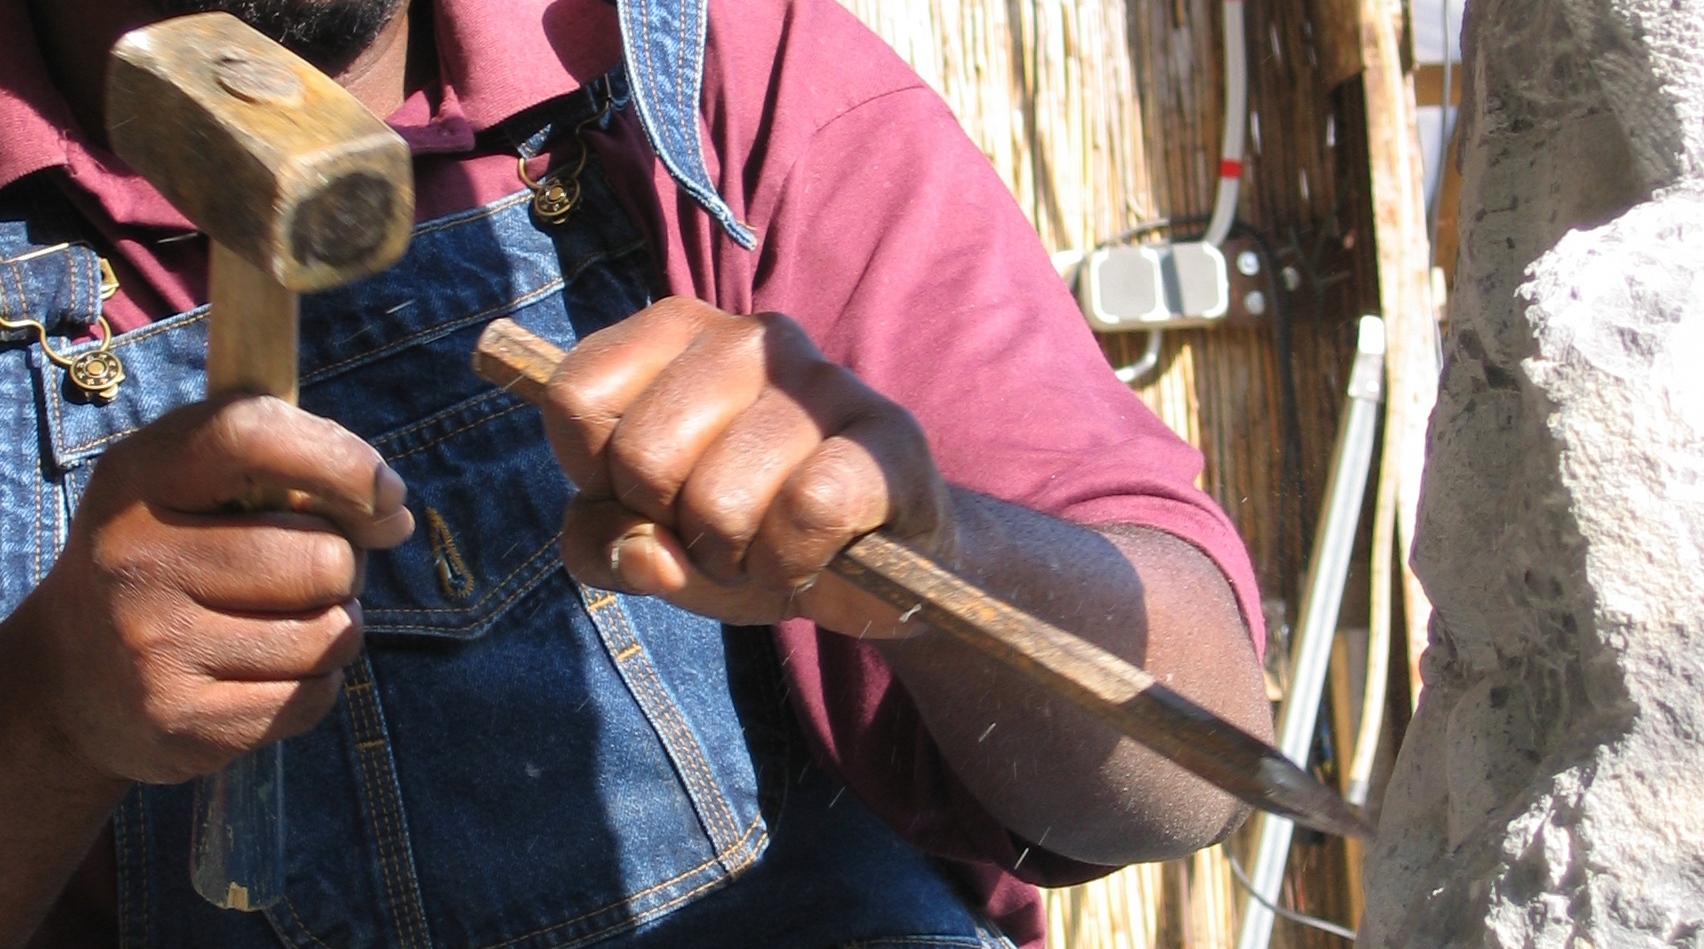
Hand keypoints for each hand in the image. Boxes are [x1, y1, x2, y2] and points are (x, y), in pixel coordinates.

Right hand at [11, 396, 413, 786]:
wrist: (70, 675)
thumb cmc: (172, 558)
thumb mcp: (196, 488)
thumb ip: (294, 473)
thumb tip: (393, 514)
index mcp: (141, 476)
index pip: (250, 436)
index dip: (341, 460)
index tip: (387, 493)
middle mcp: (137, 557)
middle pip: (324, 558)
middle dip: (342, 569)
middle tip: (297, 577)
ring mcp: (153, 646)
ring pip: (330, 635)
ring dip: (333, 630)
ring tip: (279, 623)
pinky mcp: (180, 722)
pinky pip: (313, 697)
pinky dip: (313, 685)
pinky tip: (264, 672)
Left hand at [542, 297, 953, 634]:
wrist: (872, 565)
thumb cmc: (743, 531)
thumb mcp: (648, 541)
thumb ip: (600, 544)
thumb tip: (647, 553)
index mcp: (675, 333)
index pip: (573, 397)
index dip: (595, 476)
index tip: (644, 493)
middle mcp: (748, 336)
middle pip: (642, 455)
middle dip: (672, 527)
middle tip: (717, 530)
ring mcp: (821, 380)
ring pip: (722, 500)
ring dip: (735, 559)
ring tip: (766, 542)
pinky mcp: (886, 435)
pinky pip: (807, 512)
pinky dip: (793, 563)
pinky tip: (811, 554)